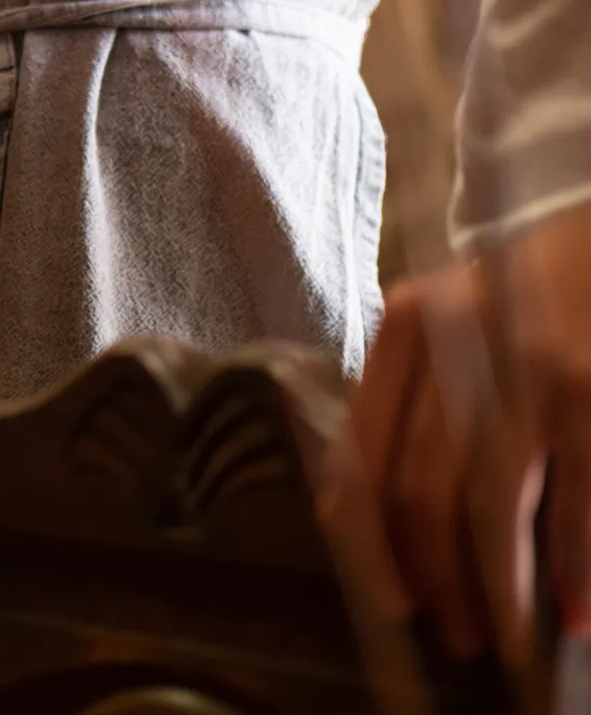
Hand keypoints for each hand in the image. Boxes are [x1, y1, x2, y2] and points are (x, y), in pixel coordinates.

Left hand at [321, 202, 590, 670]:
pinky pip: (576, 506)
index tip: (388, 596)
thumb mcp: (458, 319)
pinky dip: (572, 570)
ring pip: (490, 507)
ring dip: (495, 591)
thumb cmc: (537, 289)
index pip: (365, 449)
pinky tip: (574, 614)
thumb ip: (411, 396)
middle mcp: (461, 345)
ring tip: (501, 639)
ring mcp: (534, 373)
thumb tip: (359, 513)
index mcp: (412, 325)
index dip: (371, 536)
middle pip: (421, 490)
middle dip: (433, 578)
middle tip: (450, 632)